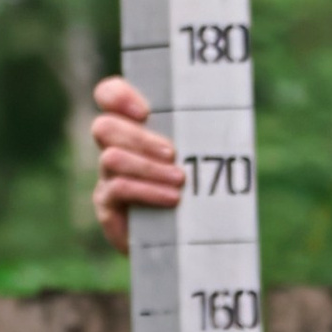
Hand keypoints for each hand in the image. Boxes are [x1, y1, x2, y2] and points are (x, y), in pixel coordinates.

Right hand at [91, 73, 187, 251]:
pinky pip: (117, 188)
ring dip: (148, 168)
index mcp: (133, 126)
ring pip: (111, 158)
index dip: (118, 96)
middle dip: (140, 138)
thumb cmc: (195, 190)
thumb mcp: (196, 157)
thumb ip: (198, 137)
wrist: (184, 236)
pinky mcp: (107, 204)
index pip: (108, 95)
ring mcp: (106, 176)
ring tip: (179, 180)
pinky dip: (146, 191)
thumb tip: (226, 120)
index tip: (144, 111)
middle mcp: (113, 147)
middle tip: (173, 153)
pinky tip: (171, 199)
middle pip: (105, 126)